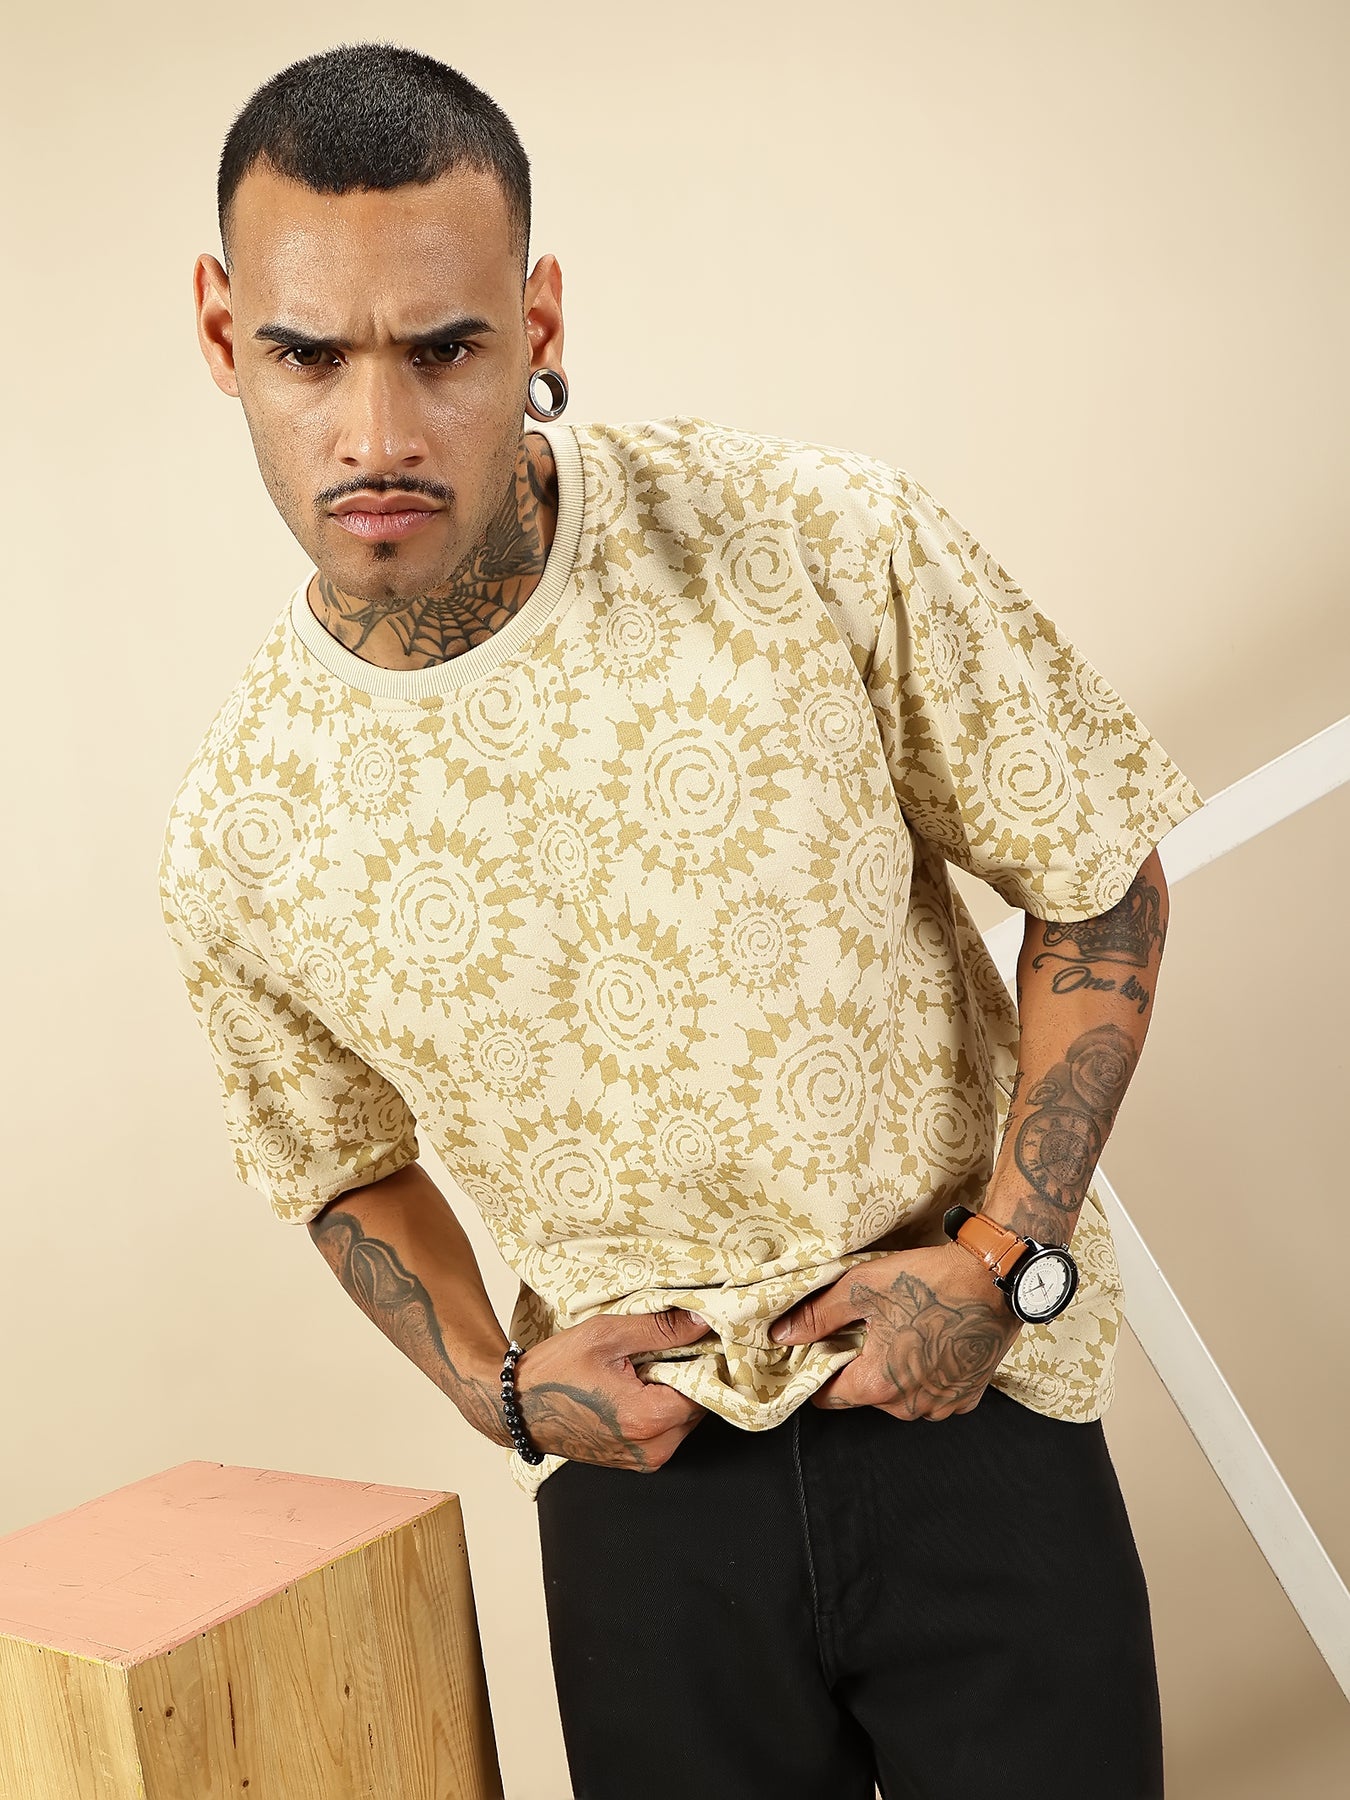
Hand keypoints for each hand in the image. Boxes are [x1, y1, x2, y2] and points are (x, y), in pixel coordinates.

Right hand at [511, 1307, 712, 1470]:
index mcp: (647, 1419)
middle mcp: (651, 1449)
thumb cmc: (554, 1371)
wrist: (516, 1406)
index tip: (688, 1341)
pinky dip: (659, 1409)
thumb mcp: (607, 1336)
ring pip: (684, 1420)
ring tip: (641, 1371)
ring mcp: (643, 1460)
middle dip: (687, 1377)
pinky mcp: (635, 1462)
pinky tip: (634, 1389)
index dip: (701, 1360)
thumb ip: (660, 1329)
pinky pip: (666, 1432)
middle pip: (698, 1407)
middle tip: (658, 1353)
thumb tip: (701, 1322)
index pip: (705, 1389)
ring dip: (673, 1394)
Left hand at [768, 1243, 1022, 1419]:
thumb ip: (817, 1316)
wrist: (995, 1279)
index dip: (820, 1372)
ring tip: (903, 1332)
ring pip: (901, 1397)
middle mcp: (911, 1406)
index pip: (830, 1398)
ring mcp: (943, 1404)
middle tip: (867, 1329)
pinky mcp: (969, 1395)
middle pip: (866, 1395)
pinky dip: (928, 1374)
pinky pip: (935, 1394)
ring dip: (896, 1372)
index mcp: (879, 1385)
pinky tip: (931, 1342)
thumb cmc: (930, 1282)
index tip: (823, 1349)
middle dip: (859, 1367)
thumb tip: (782, 1336)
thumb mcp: (862, 1288)